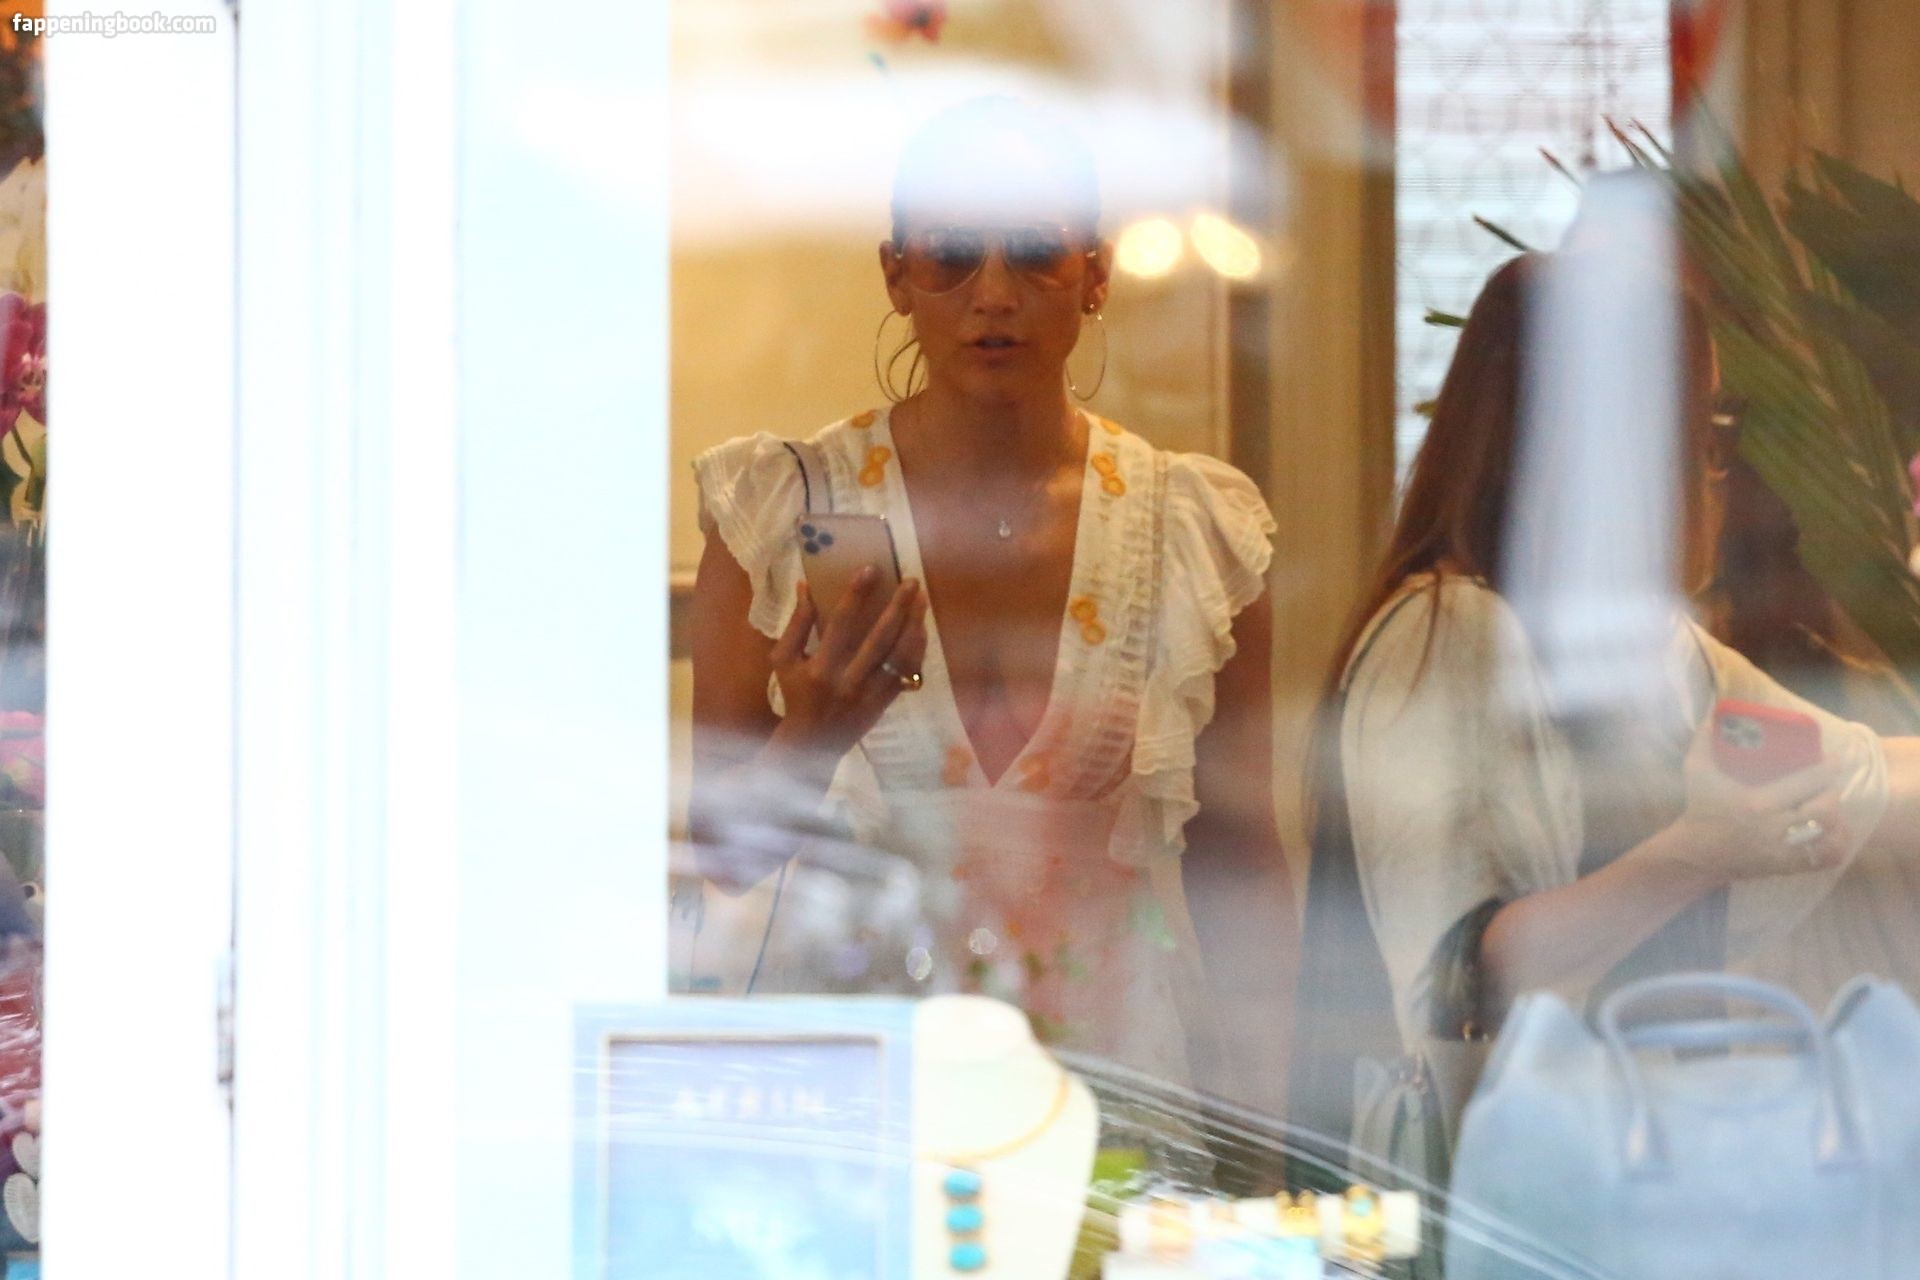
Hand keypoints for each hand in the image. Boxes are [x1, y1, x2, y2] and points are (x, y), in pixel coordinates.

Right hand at [769, 569, 928, 761]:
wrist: (813, 742)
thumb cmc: (796, 694)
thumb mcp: (784, 661)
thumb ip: (796, 625)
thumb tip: (805, 586)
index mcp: (820, 668)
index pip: (842, 624)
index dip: (856, 595)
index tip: (871, 570)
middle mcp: (848, 680)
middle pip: (879, 639)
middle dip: (897, 607)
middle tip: (911, 581)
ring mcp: (870, 693)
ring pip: (899, 657)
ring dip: (914, 626)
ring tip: (922, 599)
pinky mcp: (885, 702)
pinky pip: (907, 673)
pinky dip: (916, 650)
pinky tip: (921, 628)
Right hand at [1669, 730, 1854, 883]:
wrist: (1694, 853)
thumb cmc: (1700, 809)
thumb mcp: (1697, 772)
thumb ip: (1704, 742)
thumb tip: (1711, 713)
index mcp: (1757, 802)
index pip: (1806, 783)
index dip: (1826, 769)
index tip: (1834, 759)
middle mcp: (1774, 827)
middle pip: (1824, 810)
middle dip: (1832, 795)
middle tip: (1829, 786)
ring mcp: (1782, 850)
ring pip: (1828, 836)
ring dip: (1837, 822)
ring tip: (1833, 810)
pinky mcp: (1785, 866)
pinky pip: (1823, 859)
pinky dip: (1836, 847)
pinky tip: (1833, 835)